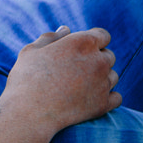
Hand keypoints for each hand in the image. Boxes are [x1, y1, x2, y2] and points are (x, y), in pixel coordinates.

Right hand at [3, 26, 120, 133]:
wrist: (28, 112)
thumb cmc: (26, 78)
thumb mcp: (31, 51)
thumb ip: (51, 37)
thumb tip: (66, 29)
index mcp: (83, 43)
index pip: (102, 35)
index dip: (92, 41)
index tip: (80, 49)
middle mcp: (98, 61)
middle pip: (108, 56)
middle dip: (96, 59)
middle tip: (74, 69)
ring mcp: (103, 83)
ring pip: (112, 76)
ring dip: (101, 78)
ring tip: (78, 85)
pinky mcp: (104, 104)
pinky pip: (116, 97)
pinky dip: (107, 96)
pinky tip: (90, 97)